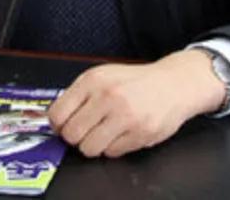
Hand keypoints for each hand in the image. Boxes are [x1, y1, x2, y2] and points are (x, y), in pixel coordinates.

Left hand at [48, 49, 224, 157]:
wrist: (172, 84)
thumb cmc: (135, 82)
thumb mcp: (104, 76)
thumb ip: (80, 95)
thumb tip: (56, 119)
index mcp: (93, 79)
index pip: (58, 113)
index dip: (58, 125)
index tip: (63, 126)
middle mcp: (107, 96)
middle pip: (71, 134)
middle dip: (76, 136)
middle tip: (86, 130)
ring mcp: (125, 116)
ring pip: (89, 148)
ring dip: (94, 145)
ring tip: (104, 132)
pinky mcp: (140, 134)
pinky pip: (112, 153)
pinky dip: (113, 147)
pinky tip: (122, 133)